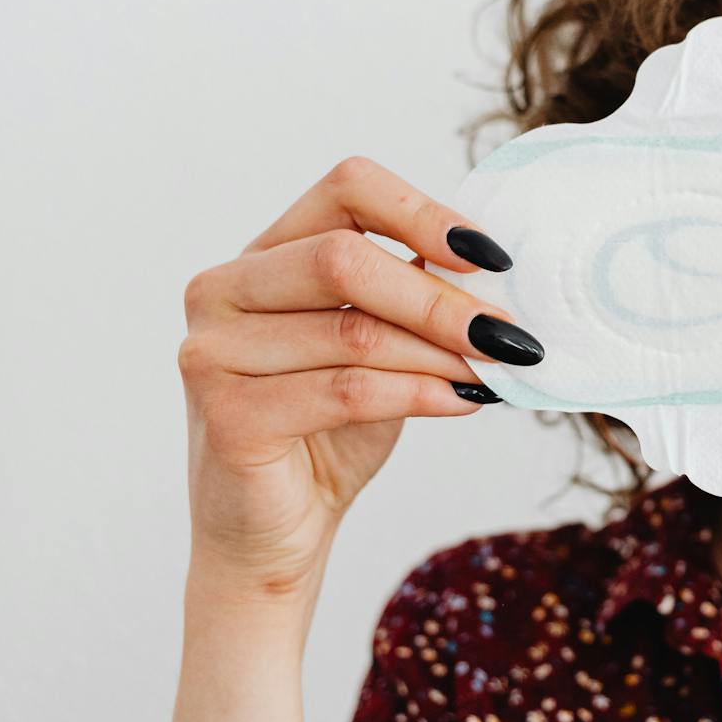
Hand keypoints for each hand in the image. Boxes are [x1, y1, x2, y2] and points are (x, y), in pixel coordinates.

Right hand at [175, 156, 541, 603]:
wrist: (276, 532)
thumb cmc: (330, 429)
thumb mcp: (379, 347)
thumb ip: (411, 297)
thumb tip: (494, 266)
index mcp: (263, 254)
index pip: (346, 189)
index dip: (423, 212)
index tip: (490, 255)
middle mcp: (223, 289)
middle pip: (345, 259)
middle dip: (441, 298)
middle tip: (508, 333)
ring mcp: (213, 352)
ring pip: (354, 332)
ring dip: (441, 354)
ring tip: (494, 372)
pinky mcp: (228, 416)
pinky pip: (346, 392)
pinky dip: (419, 395)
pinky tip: (463, 402)